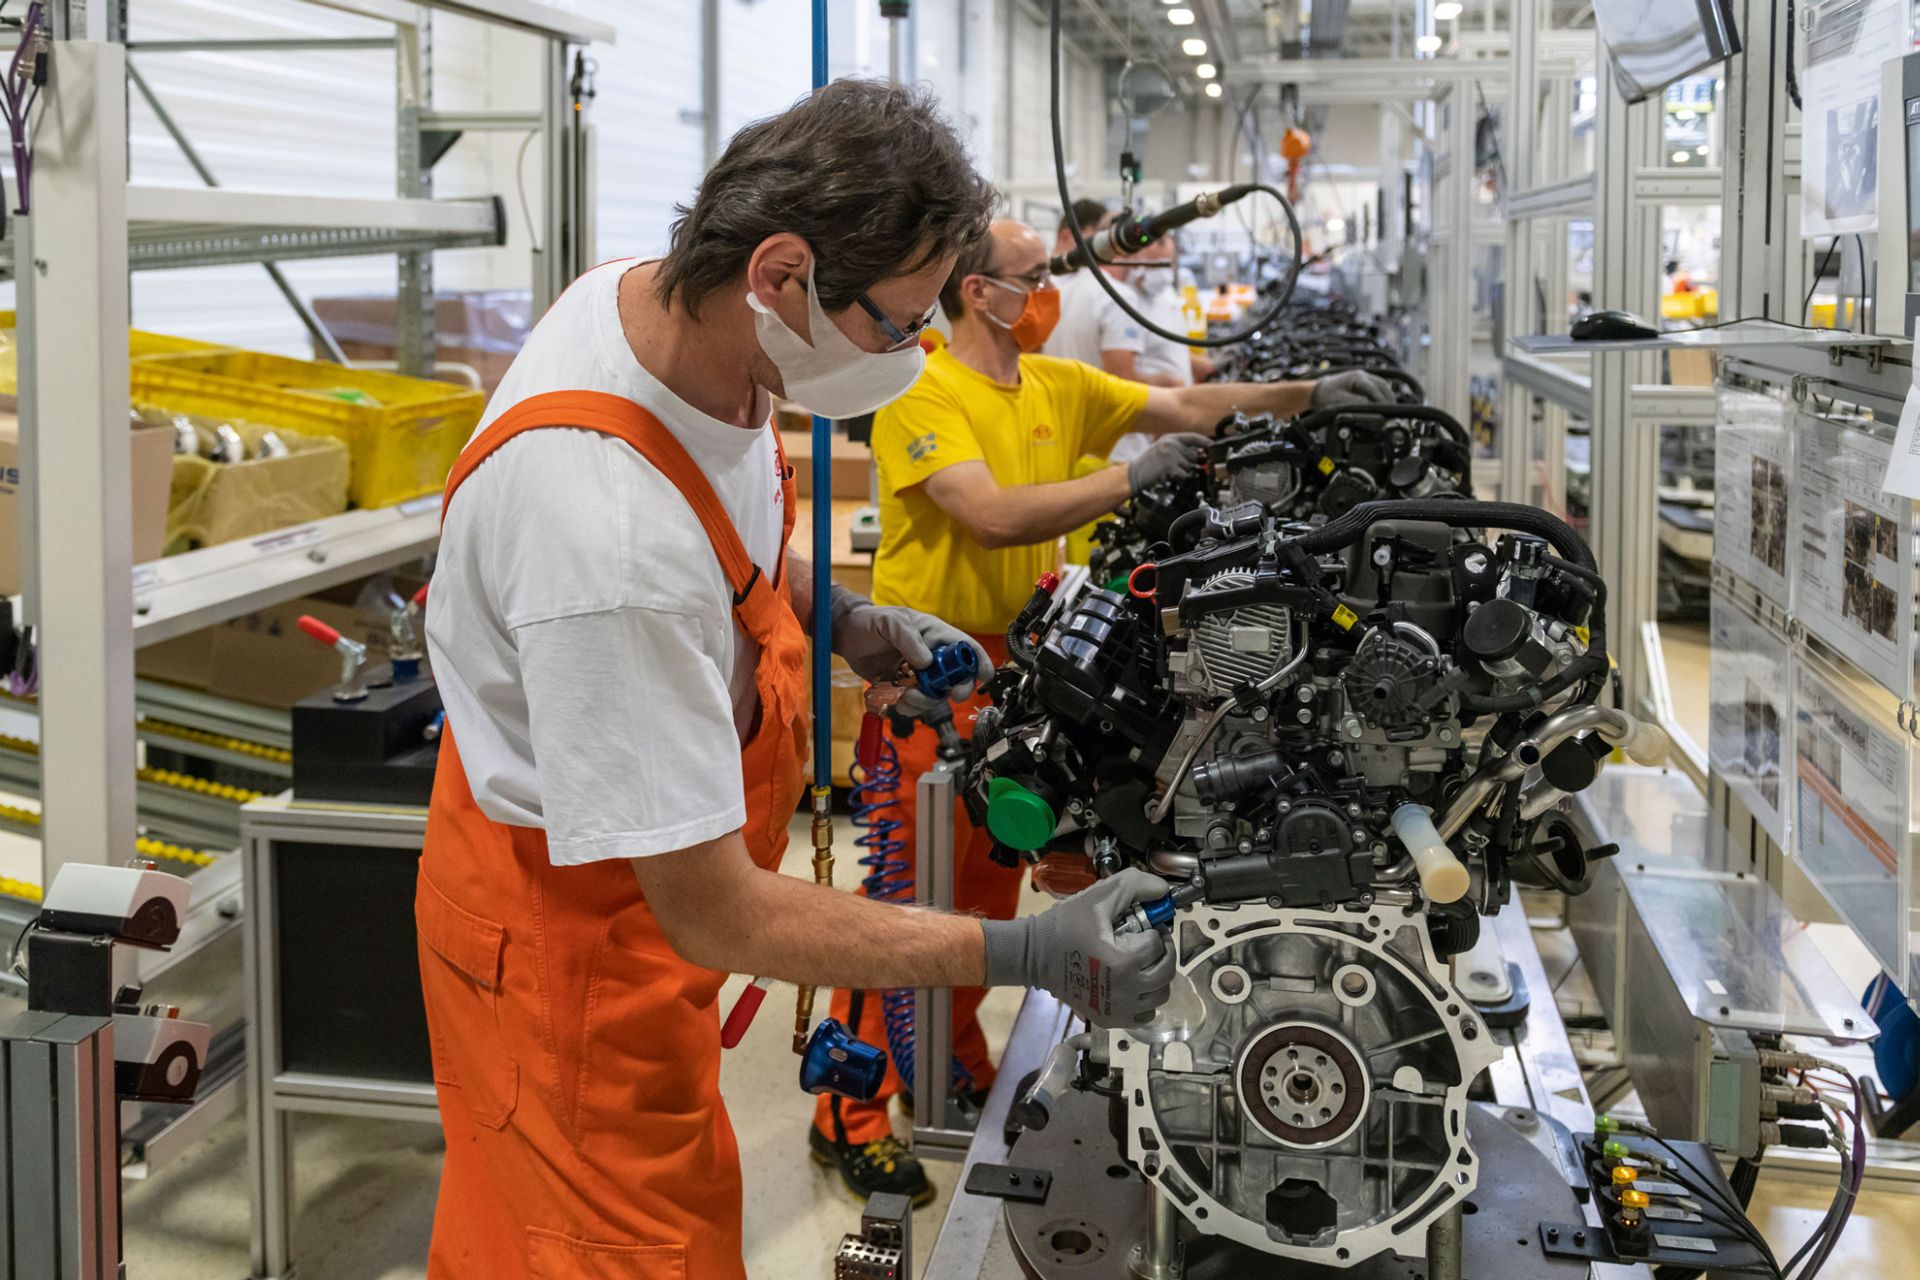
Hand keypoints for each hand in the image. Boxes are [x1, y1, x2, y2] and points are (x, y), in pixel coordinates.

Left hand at [828, 585, 992, 717]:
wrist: (847, 637)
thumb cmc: (871, 622)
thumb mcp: (890, 622)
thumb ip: (908, 639)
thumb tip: (926, 663)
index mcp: (936, 635)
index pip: (966, 648)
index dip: (979, 662)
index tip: (981, 677)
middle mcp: (932, 657)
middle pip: (957, 678)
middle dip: (954, 689)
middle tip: (945, 694)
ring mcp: (920, 675)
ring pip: (935, 696)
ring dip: (924, 701)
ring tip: (904, 695)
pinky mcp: (905, 688)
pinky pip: (915, 705)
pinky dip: (908, 707)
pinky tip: (895, 699)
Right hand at [980, 869, 1175, 1026]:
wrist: (1034, 955)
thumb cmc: (1064, 925)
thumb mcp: (1097, 896)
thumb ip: (1134, 886)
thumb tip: (1163, 890)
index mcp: (1124, 961)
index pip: (1159, 945)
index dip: (1155, 930)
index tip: (1145, 925)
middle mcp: (1125, 991)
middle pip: (1166, 973)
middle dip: (1163, 952)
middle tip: (1151, 940)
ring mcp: (1118, 1009)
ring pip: (1159, 995)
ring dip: (1157, 976)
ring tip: (1142, 961)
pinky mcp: (1110, 1019)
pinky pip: (1145, 1014)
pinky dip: (1145, 1000)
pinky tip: (1133, 983)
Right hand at [1126, 433, 1209, 495]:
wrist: (1134, 475)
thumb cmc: (1148, 465)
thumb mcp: (1162, 450)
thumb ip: (1178, 449)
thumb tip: (1196, 454)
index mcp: (1169, 438)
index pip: (1192, 436)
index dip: (1204, 441)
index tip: (1211, 445)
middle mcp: (1171, 443)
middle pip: (1193, 454)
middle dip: (1188, 463)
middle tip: (1174, 467)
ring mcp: (1171, 454)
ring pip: (1189, 466)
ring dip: (1182, 471)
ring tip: (1169, 471)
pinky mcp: (1170, 465)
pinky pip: (1184, 474)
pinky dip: (1179, 478)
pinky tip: (1168, 476)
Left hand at [1311, 369, 1396, 407]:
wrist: (1319, 391)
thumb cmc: (1326, 396)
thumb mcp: (1338, 401)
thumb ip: (1355, 403)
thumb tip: (1371, 407)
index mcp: (1356, 377)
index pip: (1374, 389)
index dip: (1381, 401)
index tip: (1385, 412)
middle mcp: (1363, 375)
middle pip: (1383, 386)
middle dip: (1389, 399)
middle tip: (1392, 414)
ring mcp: (1366, 377)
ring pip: (1384, 386)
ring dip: (1389, 398)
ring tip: (1391, 411)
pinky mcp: (1366, 383)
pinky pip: (1380, 388)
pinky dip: (1384, 396)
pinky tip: (1386, 406)